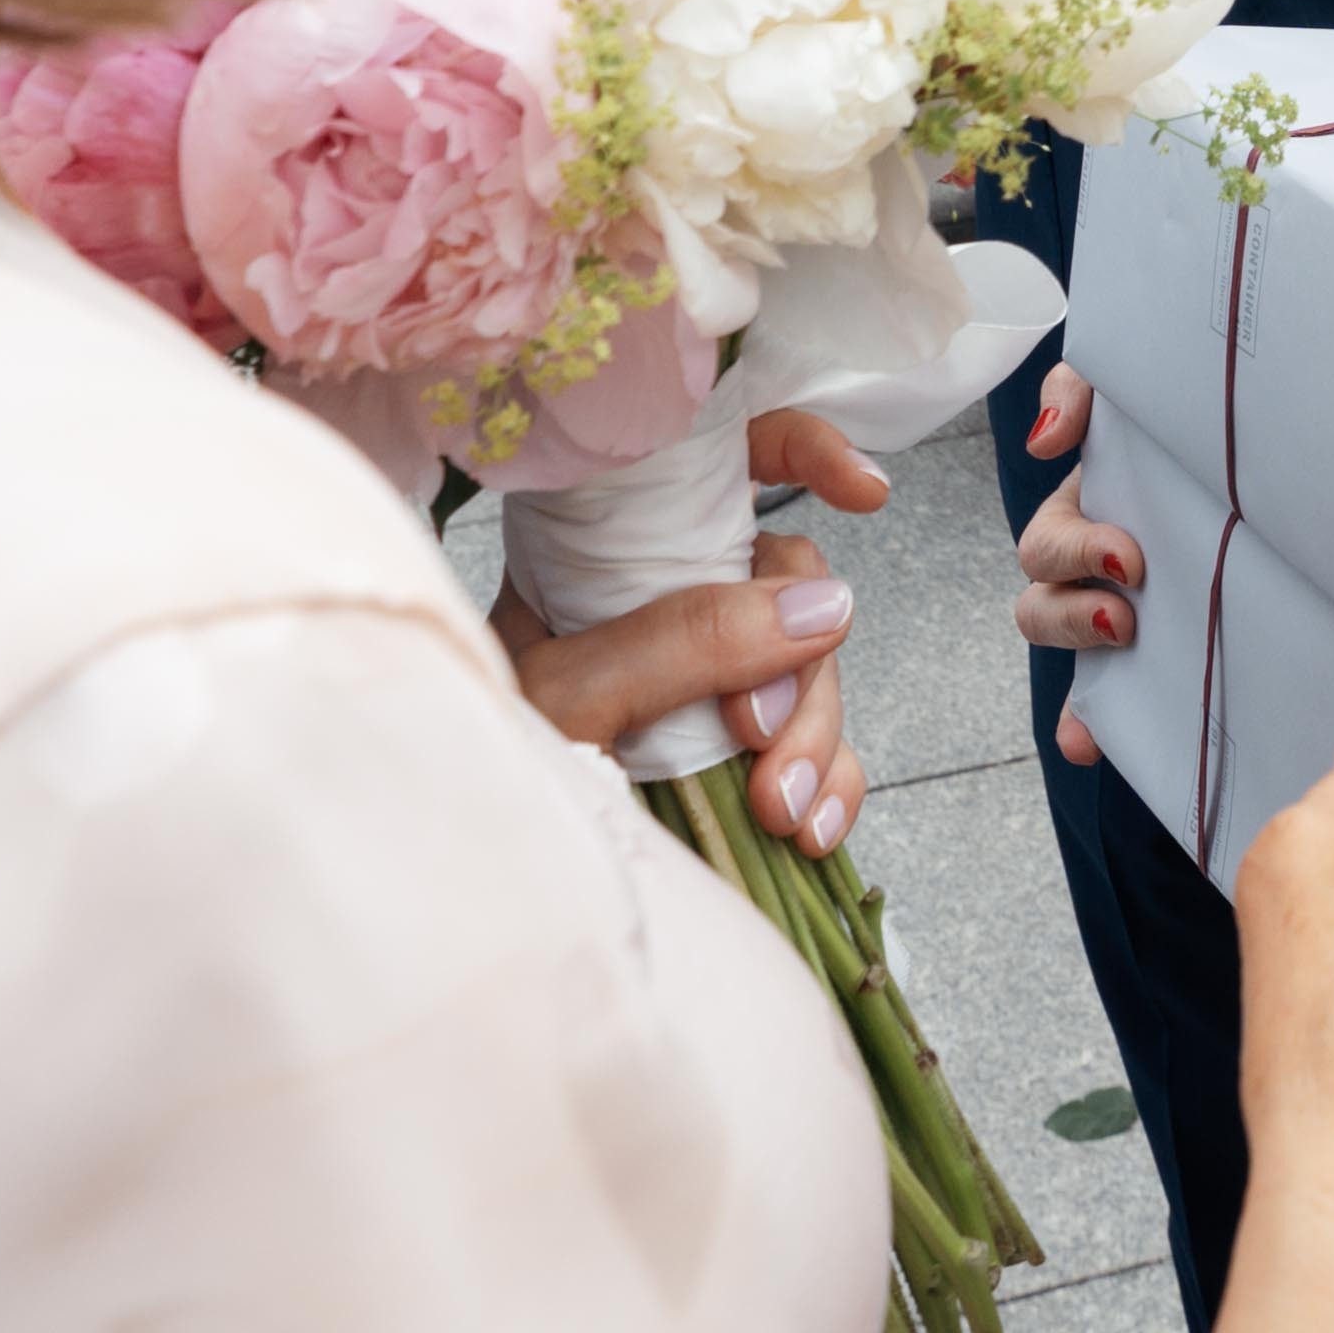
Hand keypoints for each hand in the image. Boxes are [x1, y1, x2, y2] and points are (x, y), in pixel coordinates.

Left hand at [486, 404, 884, 850]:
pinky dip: (829, 785)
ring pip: (811, 671)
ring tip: (780, 808)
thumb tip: (819, 606)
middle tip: (760, 737)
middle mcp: (667, 605)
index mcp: (610, 556)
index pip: (720, 464)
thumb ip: (679, 642)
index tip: (862, 489)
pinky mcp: (736, 757)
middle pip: (788, 586)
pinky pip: (817, 751)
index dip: (802, 451)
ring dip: (816, 737)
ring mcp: (708, 682)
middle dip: (801, 661)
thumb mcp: (566, 697)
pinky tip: (813, 828)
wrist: (471, 881)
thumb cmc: (482, 772)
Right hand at [1020, 362, 1151, 757]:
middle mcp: (1096, 568)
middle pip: (1043, 609)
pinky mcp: (1152, 651)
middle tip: (1128, 610)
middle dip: (1075, 615)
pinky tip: (1089, 745)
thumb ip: (1079, 390)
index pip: (1049, 547)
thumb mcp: (1127, 388)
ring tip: (1124, 646)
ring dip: (1082, 658)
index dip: (1076, 556)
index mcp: (1086, 512)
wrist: (1257, 437)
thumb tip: (1045, 438)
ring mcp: (1122, 611)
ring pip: (1073, 653)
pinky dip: (1089, 723)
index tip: (1131, 560)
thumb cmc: (1185, 412)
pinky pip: (1107, 699)